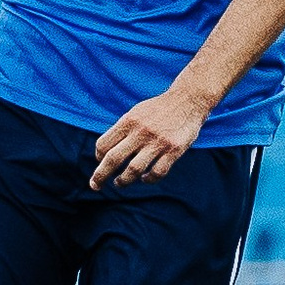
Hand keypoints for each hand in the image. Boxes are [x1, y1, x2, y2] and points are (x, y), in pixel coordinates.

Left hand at [92, 89, 208, 189]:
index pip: (103, 144)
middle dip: (100, 175)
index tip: (101, 162)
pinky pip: (157, 172)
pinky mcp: (174, 150)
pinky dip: (149, 179)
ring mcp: (158, 142)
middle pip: (113, 159)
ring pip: (133, 170)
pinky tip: (145, 178)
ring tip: (120, 183)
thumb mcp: (137, 112)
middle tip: (95, 185)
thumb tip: (105, 151)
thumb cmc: (159, 109)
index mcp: (129, 121)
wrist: (189, 99)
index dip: (99, 157)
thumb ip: (123, 129)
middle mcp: (141, 132)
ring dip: (123, 180)